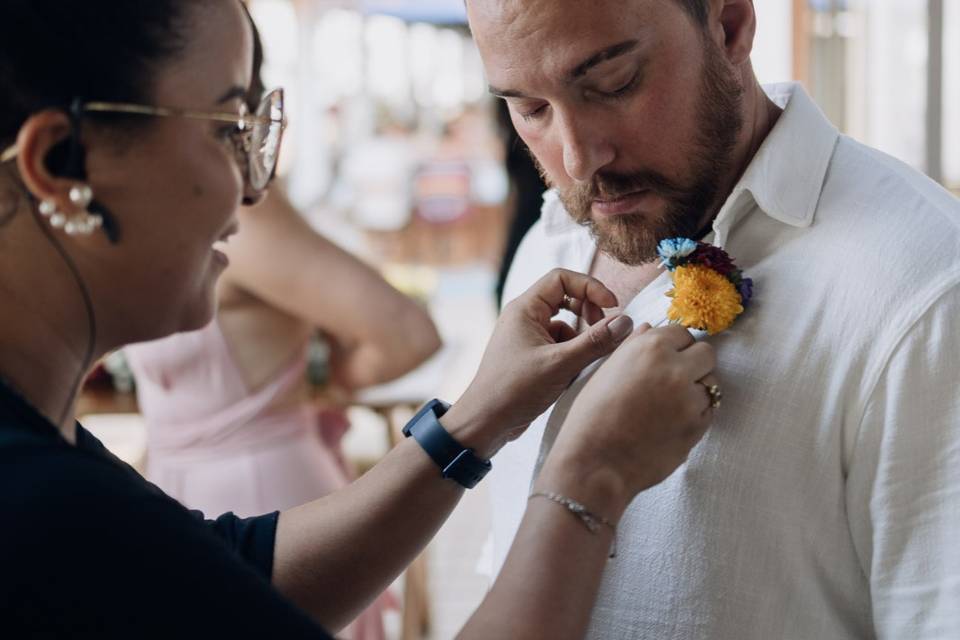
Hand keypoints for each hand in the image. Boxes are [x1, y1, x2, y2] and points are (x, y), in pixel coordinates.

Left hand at [444, 269, 634, 456]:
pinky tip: (576, 372)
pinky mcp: (533, 356)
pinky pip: (560, 344)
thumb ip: (595, 342)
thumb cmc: (514, 389)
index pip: (562, 278)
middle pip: (565, 297)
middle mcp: (525, 318)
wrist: (486, 422)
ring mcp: (528, 337)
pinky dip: (573, 353)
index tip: (612, 306)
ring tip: (590, 356)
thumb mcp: (561, 364)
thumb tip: (625, 322)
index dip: (590, 287)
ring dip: (582, 336)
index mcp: (525, 309)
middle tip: (604, 331)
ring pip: (565, 324)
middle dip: (589, 311)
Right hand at [539, 324, 716, 517]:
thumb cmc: (592, 417)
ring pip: (711, 384)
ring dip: (697, 391)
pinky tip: (672, 423)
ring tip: (670, 406)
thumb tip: (649, 329)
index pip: (682, 333)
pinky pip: (709, 411)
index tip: (667, 359)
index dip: (675, 346)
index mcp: (648, 348)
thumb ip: (633, 346)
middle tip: (674, 381)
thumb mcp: (606, 372)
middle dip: (694, 364)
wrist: (595, 463)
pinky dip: (696, 414)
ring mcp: (690, 397)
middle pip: (706, 354)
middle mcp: (674, 367)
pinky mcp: (698, 425)